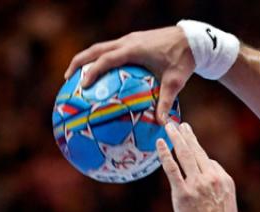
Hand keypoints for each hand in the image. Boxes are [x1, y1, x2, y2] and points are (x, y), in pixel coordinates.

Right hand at [64, 26, 193, 119]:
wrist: (191, 40)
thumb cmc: (182, 60)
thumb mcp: (174, 83)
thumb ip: (165, 102)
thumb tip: (162, 123)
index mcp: (133, 50)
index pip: (106, 60)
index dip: (92, 71)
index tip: (82, 85)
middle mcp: (127, 42)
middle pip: (95, 50)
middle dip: (79, 62)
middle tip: (68, 78)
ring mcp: (129, 39)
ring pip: (101, 47)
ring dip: (88, 59)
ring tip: (77, 75)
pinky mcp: (133, 40)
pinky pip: (112, 49)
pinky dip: (101, 58)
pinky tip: (101, 72)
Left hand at [156, 122, 237, 211]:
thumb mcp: (227, 204)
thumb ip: (219, 188)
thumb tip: (210, 178)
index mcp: (224, 180)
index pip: (209, 162)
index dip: (199, 158)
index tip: (190, 149)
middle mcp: (211, 178)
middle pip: (197, 151)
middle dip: (188, 136)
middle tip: (180, 124)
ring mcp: (196, 184)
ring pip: (185, 154)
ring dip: (177, 137)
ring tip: (170, 126)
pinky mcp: (182, 192)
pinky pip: (172, 168)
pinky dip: (165, 154)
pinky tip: (160, 143)